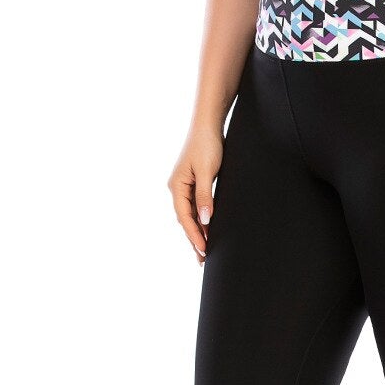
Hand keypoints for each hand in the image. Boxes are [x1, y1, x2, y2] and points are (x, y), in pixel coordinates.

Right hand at [168, 126, 222, 266]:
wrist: (208, 125)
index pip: (184, 217)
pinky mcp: (193, 182)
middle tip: (203, 259)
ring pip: (190, 214)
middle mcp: (177, 188)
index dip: (194, 235)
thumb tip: (205, 220)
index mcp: (176, 186)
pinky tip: (207, 228)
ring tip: (205, 250)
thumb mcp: (206, 172)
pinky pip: (195, 206)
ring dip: (197, 230)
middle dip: (194, 238)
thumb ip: (205, 197)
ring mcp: (184, 185)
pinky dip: (200, 219)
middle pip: (185, 219)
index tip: (204, 250)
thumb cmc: (207, 145)